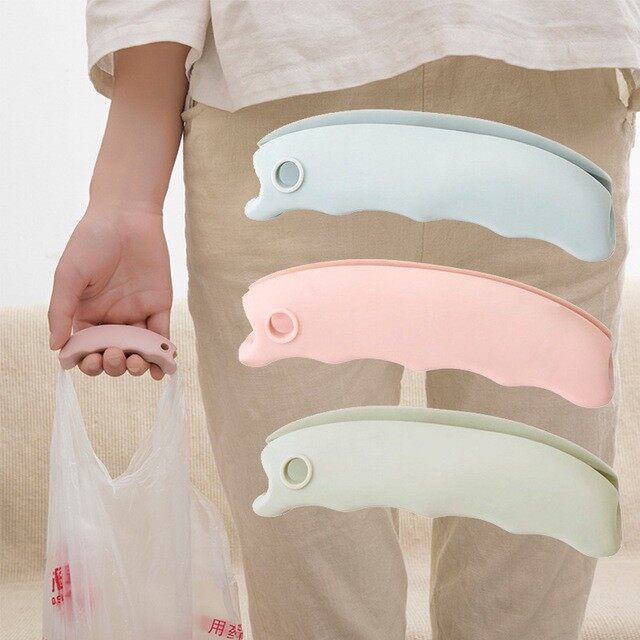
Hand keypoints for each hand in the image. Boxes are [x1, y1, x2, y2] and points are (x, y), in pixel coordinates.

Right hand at [48, 203, 171, 379]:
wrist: (126, 217)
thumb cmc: (91, 242)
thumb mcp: (69, 276)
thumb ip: (61, 311)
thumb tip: (56, 347)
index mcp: (86, 314)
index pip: (86, 348)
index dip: (88, 362)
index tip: (91, 361)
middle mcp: (111, 319)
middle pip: (113, 354)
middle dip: (113, 364)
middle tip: (115, 355)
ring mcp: (136, 314)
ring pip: (138, 350)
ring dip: (137, 365)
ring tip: (136, 363)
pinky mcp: (159, 306)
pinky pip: (162, 336)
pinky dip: (162, 354)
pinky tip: (160, 368)